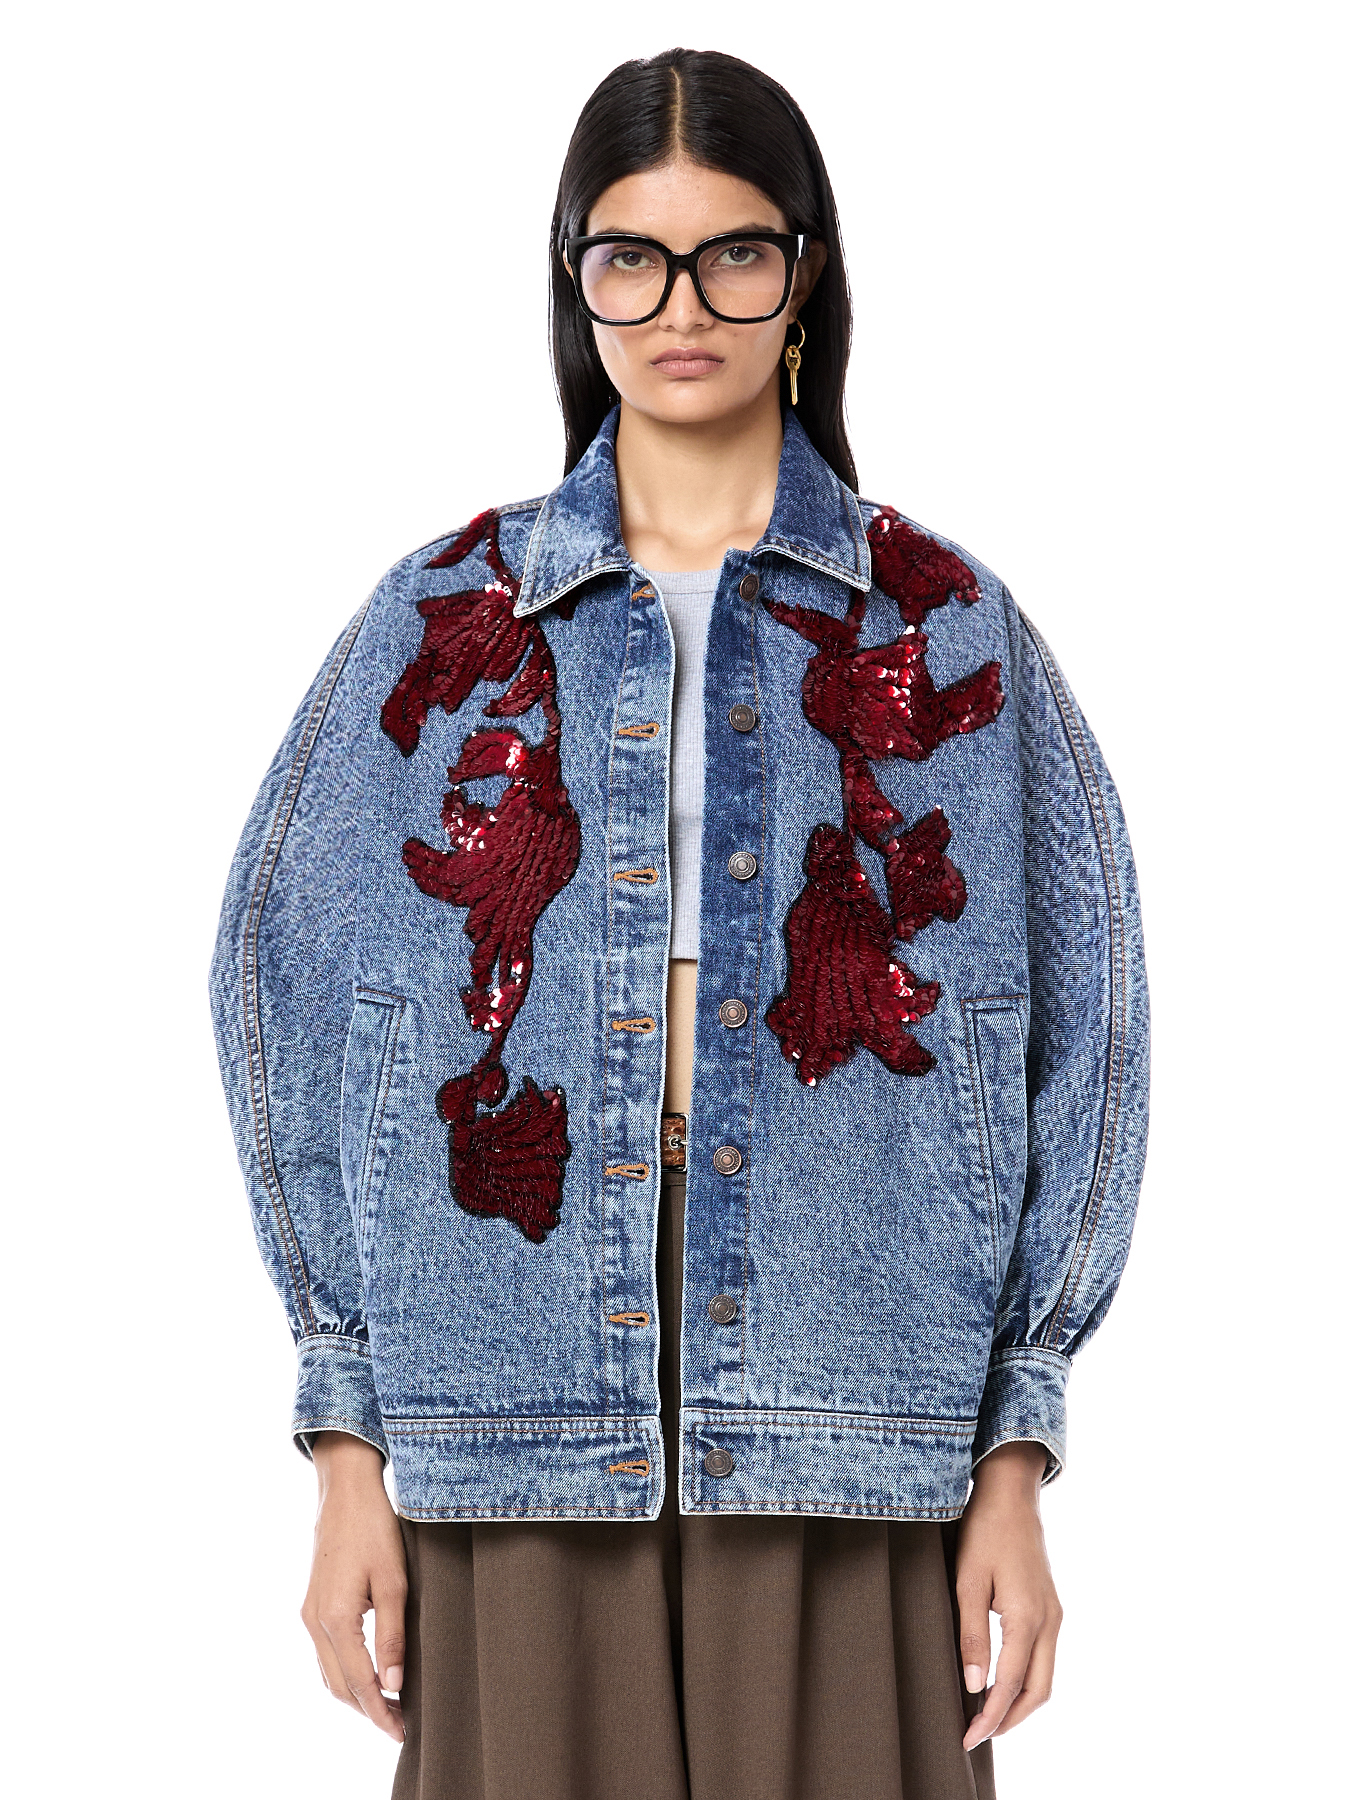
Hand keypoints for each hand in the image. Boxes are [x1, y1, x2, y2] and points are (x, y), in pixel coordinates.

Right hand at [300, 1431, 406, 1743]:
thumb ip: (393, 1634)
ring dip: (355, 1695)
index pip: (359, 1683)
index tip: (402, 1732)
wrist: (345, 1490)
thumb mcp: (394, 1580)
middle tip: (401, 1725)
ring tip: (389, 1706)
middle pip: (339, 1686)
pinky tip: (367, 1674)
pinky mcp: (313, 1603)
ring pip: (329, 1673)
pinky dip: (344, 1673)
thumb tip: (393, 1683)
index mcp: (335, 1618)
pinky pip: (325, 1653)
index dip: (380, 1713)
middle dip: (368, 1711)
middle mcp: (315, 1621)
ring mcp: (309, 1613)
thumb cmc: (374, 1527)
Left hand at [955, 1440, 1061, 1751]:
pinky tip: (1003, 1681)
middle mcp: (1049, 1621)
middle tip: (977, 1734)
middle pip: (1038, 1691)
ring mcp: (1054, 1614)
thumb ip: (972, 1635)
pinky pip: (1044, 1656)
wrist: (1011, 1494)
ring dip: (1020, 1702)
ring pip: (1045, 1676)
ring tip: (987, 1715)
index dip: (990, 1716)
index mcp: (1028, 1617)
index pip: (1010, 1684)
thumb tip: (974, 1685)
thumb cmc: (985, 1531)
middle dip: (1010, 1719)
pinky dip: (1026, 1679)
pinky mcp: (1050, 1607)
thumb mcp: (967, 1581)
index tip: (968, 1737)